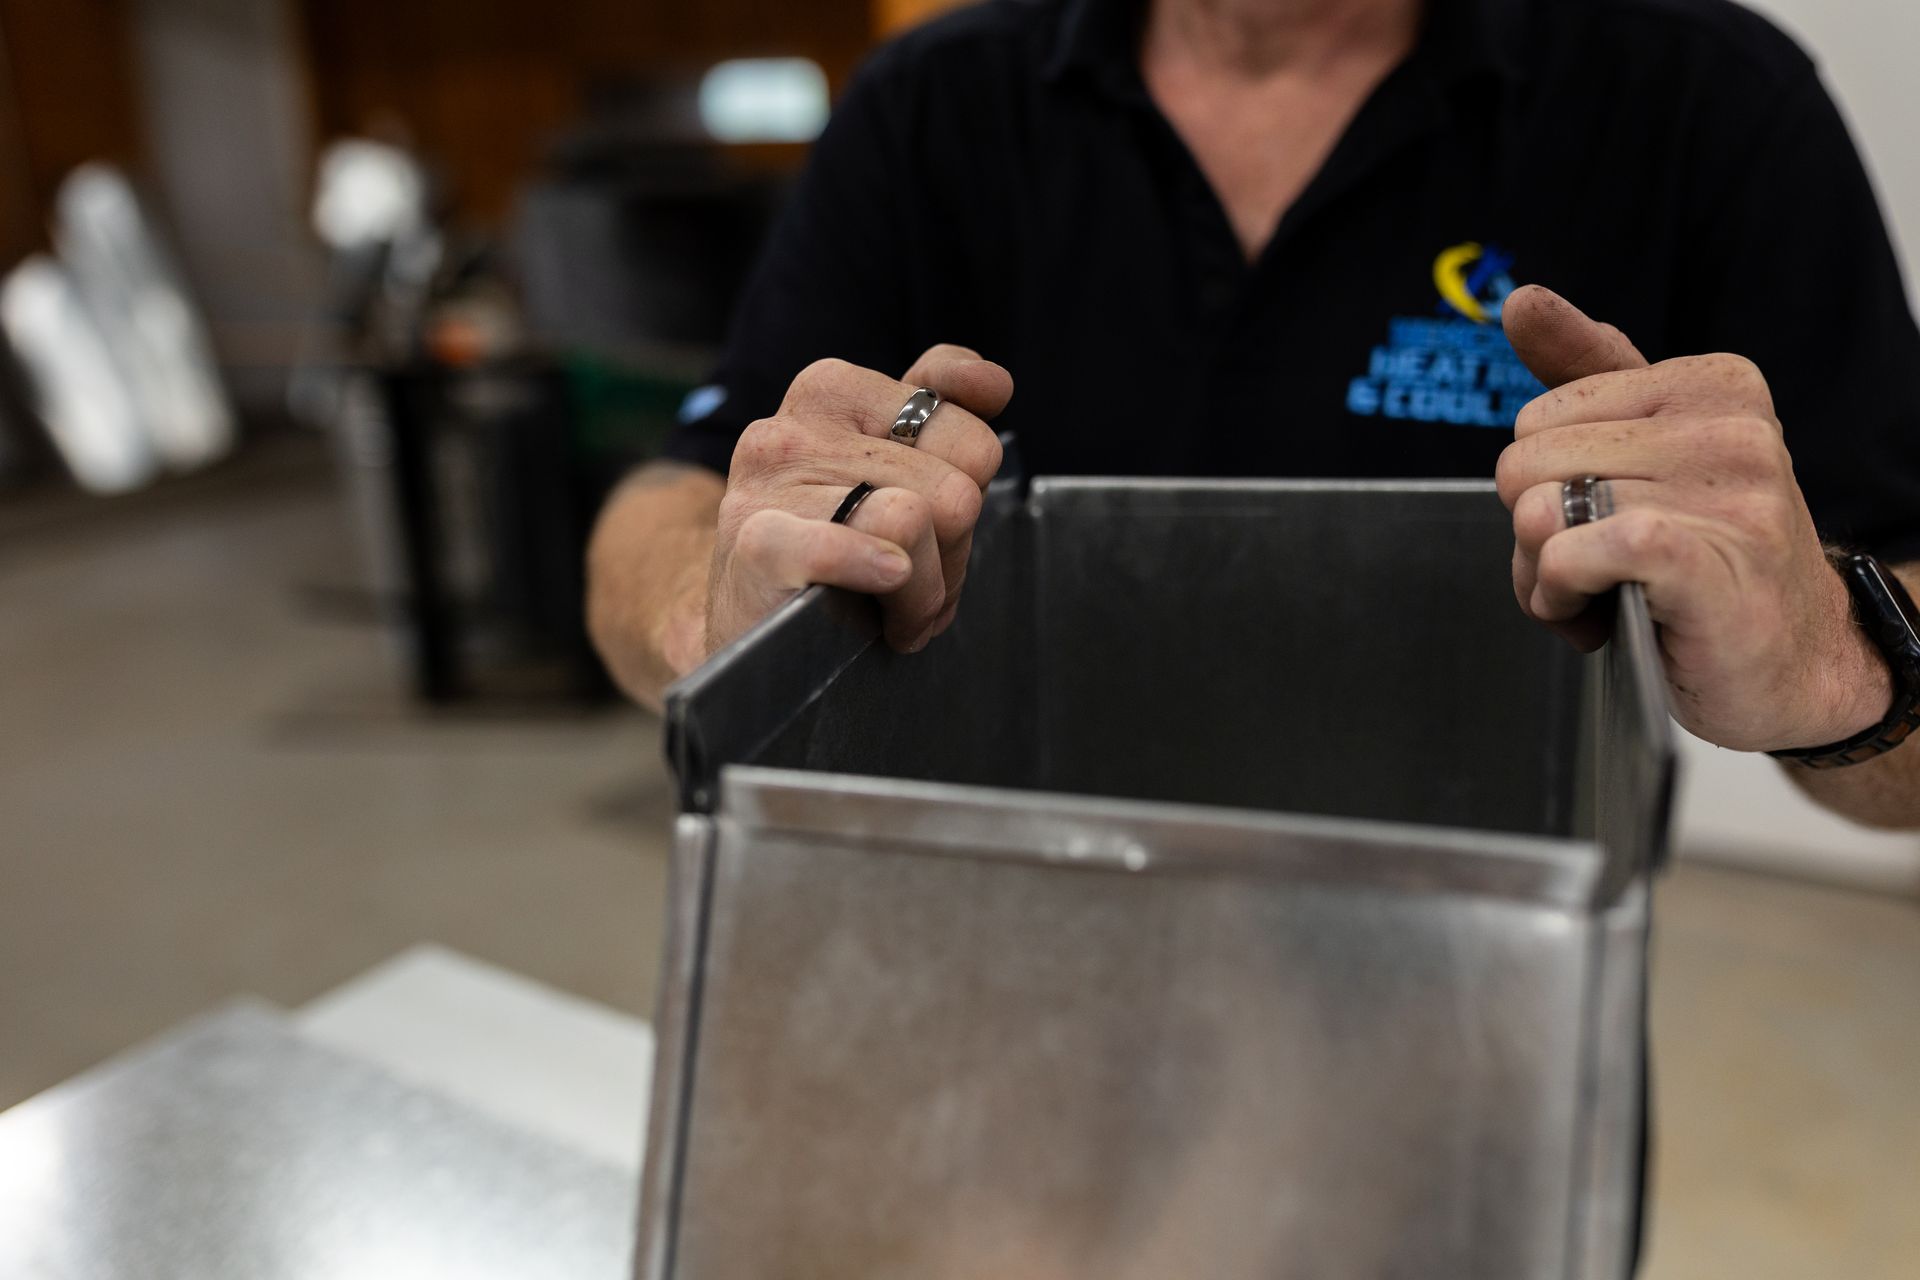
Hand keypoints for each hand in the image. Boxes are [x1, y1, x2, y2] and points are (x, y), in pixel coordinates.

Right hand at [703, 345, 1012, 656]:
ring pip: (915, 521)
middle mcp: (797, 425)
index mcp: (835, 391)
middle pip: (956, 489)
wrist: (748, 634)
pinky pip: (846, 546)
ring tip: (889, 607)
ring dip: (922, 592)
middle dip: (949, 553)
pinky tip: (875, 585)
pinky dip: (873, 572)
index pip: (969, 434)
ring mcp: (771, 481)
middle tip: (910, 579)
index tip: (935, 523)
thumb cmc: (835, 553)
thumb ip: (942, 411)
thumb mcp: (893, 472)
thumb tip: (994, 382)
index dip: (968, 499)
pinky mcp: (757, 542)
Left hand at [1496, 285, 1888, 751]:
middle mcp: (1729, 428)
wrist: (1797, 667)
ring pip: (1539, 514)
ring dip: (1545, 577)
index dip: (1544, 487)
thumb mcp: (1650, 460)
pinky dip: (1559, 594)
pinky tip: (1597, 617)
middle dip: (1535, 533)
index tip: (1603, 522)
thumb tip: (1521, 300)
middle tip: (1597, 571)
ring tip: (1604, 597)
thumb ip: (1586, 376)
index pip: (1538, 420)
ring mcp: (1726, 492)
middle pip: (1526, 465)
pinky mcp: (1705, 559)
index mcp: (1713, 386)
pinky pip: (1570, 552)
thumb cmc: (1711, 566)